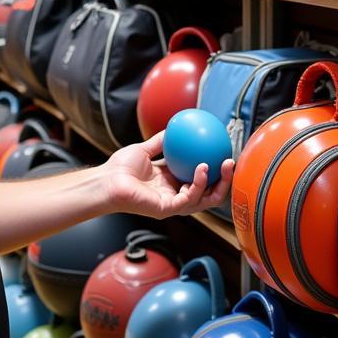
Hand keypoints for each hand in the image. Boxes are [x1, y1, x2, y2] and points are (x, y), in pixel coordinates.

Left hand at [100, 132, 233, 218]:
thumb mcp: (144, 149)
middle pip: (208, 191)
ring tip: (223, 165)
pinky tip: (202, 168)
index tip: (223, 151)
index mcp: (171, 181)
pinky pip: (189, 197)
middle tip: (231, 161)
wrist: (107, 181)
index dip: (213, 168)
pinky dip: (198, 183)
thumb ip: (160, 141)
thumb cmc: (119, 168)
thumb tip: (174, 128)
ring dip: (217, 182)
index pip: (198, 177)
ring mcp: (173, 203)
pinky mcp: (168, 209)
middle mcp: (175, 194)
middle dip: (224, 180)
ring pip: (204, 199)